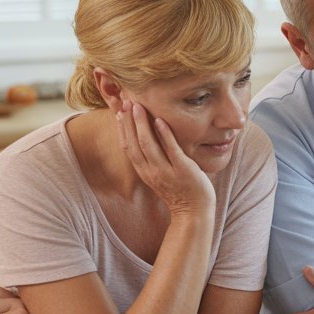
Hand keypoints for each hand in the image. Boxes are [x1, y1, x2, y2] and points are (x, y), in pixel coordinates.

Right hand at [117, 100, 214, 215]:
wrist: (194, 212)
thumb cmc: (180, 190)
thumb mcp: (159, 174)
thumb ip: (153, 159)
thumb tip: (148, 140)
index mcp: (144, 171)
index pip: (128, 147)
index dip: (122, 129)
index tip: (119, 111)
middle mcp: (151, 171)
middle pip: (134, 143)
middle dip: (129, 122)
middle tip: (127, 101)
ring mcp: (166, 171)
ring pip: (148, 145)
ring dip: (142, 124)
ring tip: (139, 106)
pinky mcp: (182, 170)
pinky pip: (171, 150)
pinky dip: (165, 135)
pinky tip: (161, 121)